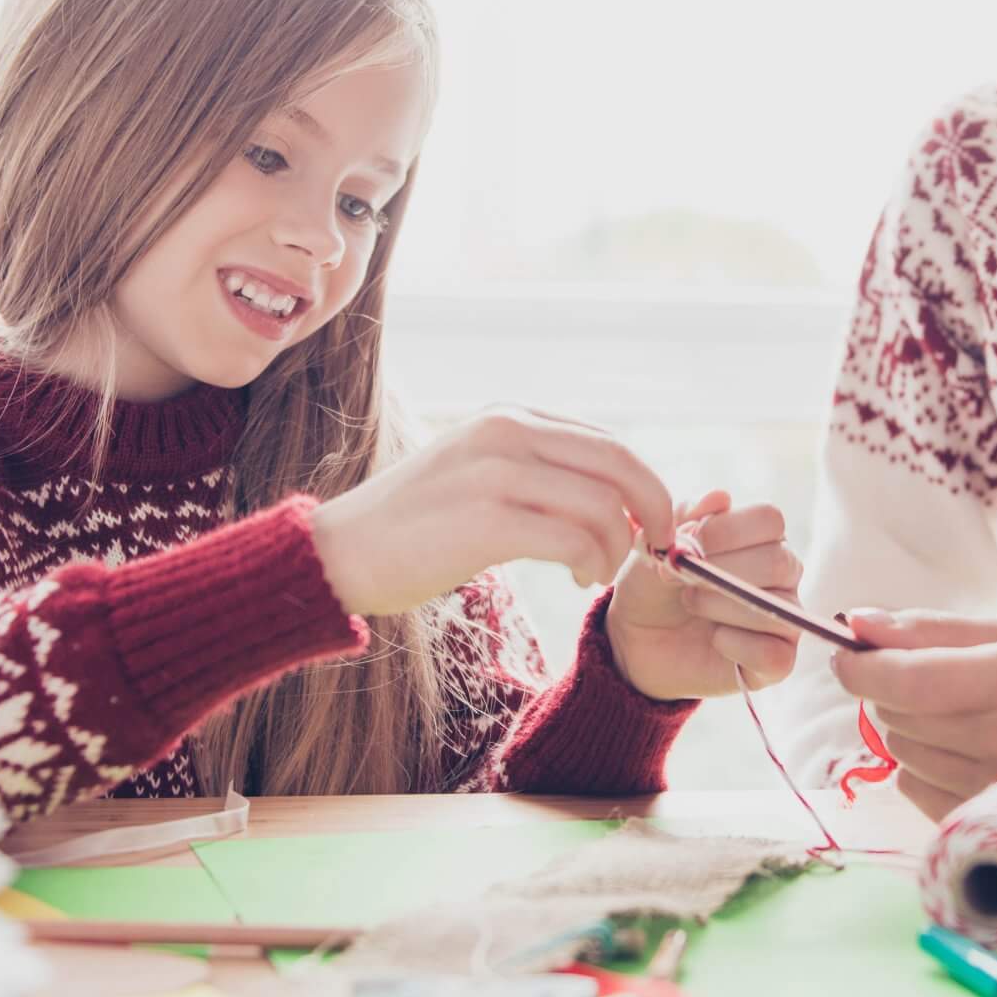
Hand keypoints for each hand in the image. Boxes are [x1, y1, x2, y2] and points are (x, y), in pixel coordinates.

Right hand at [308, 407, 674, 616]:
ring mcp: (495, 473)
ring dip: (617, 548)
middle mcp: (506, 432)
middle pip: (619, 463)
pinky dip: (591, 564)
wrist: (340, 554)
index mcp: (508, 417)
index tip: (651, 524)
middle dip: (654, 509)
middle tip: (657, 549)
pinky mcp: (486, 520)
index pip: (607, 440)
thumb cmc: (413, 527)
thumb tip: (609, 494)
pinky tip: (579, 579)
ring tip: (595, 573)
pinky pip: (573, 539)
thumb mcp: (477, 473)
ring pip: (602, 505)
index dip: (644, 484)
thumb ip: (535, 470)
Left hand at [604, 490, 806, 700]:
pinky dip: (738, 645)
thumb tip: (719, 497)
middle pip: (779, 562)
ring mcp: (784, 618)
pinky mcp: (777, 661)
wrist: (636, 638)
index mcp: (761, 538)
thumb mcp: (658, 544)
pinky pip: (776, 655)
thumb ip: (685, 516)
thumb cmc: (655, 583)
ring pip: (777, 608)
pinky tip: (714, 640)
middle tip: (682, 579)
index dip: (729, 530)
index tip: (689, 543)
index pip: (770, 520)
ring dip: (723, 605)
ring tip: (689, 604)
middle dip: (722, 571)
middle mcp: (782, 574)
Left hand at [828, 610, 996, 820]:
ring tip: (960, 720)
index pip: (908, 679)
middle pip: (896, 714)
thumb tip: (854, 622)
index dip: (862, 668)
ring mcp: (995, 787)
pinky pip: (910, 788)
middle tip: (931, 683)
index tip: (846, 656)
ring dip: (909, 730)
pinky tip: (963, 754)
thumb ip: (927, 628)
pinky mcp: (983, 821)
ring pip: (899, 752)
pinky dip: (920, 767)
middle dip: (891, 691)